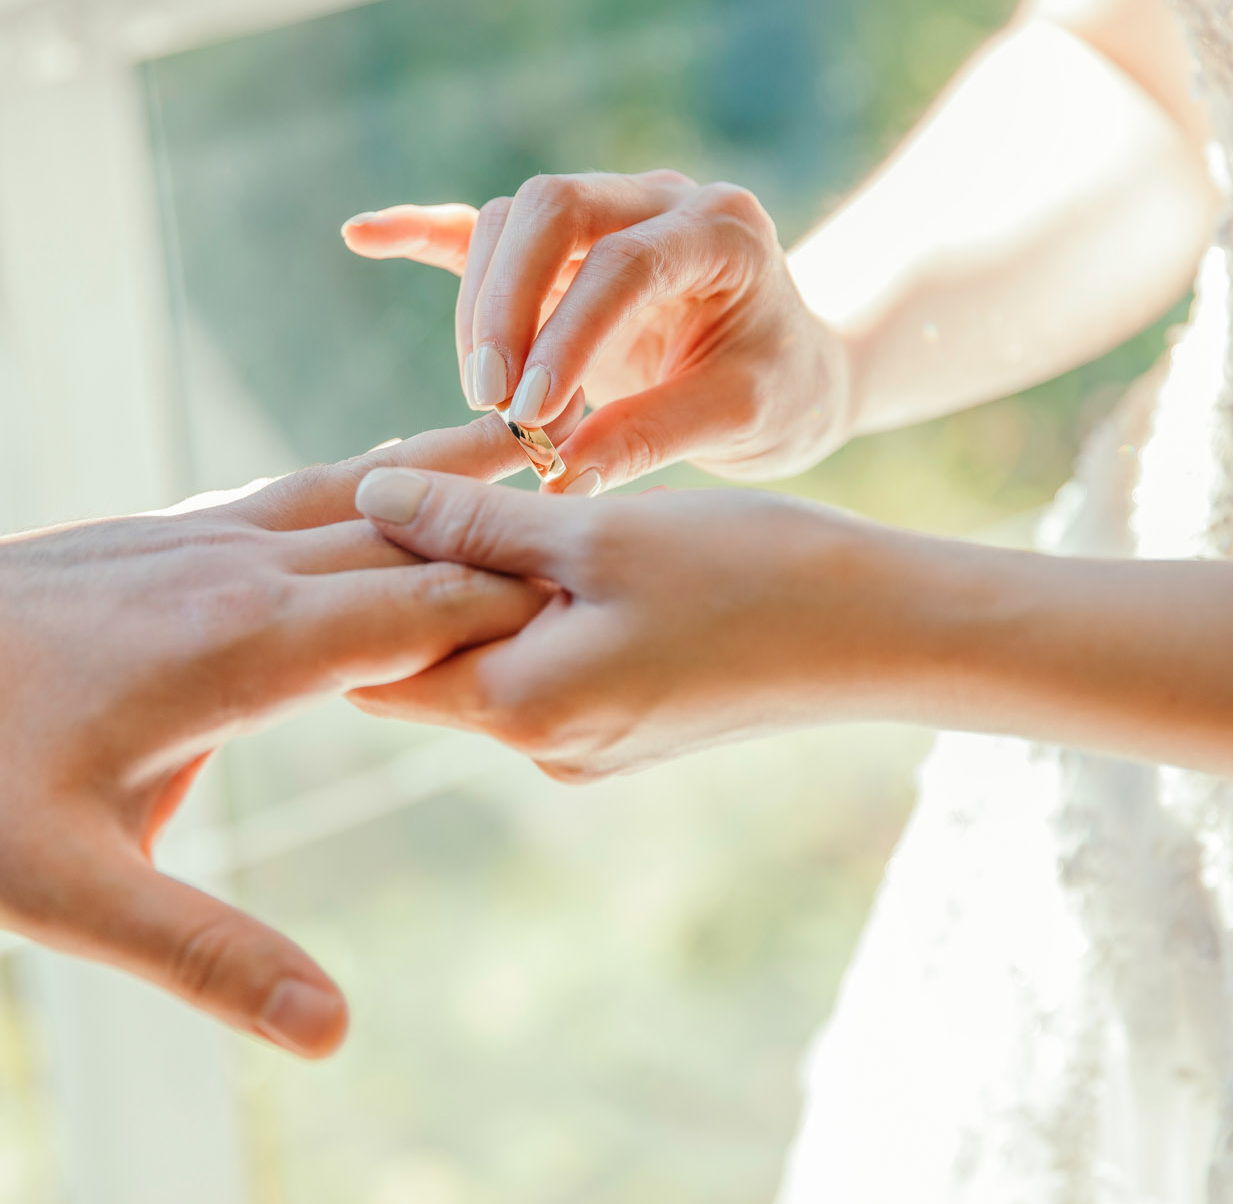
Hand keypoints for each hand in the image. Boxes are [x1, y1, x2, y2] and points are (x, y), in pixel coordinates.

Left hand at [0, 418, 550, 1058]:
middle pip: (406, 544)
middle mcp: (237, 571)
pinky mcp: (168, 530)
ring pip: (354, 493)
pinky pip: (297, 491)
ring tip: (526, 448)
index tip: (605, 612)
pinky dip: (367, 480)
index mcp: (242, 648)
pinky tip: (382, 477)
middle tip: (611, 530)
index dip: (515, 613)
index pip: (420, 615)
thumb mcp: (74, 892)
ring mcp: (201, 537)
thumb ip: (207, 953)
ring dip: (441, 479)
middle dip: (504, 545)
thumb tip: (330, 1029)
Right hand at [342, 171, 850, 493]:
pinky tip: (363, 236)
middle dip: (508, 307)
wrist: (795, 372)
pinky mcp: (561, 252)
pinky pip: (481, 229)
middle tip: (492, 403)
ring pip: (509, 225)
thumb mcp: (742, 420)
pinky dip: (423, 233)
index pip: (624, 262)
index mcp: (719, 231)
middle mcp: (657, 201)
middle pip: (550, 208)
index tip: (531, 417)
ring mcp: (603, 214)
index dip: (568, 336)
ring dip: (484, 312)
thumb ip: (652, 437)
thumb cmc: (780, 392)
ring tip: (494, 406)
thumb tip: (557, 479)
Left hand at [345, 468, 941, 779]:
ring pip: (488, 659)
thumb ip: (472, 525)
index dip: (352, 585)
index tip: (352, 505)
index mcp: (521, 709)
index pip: (375, 662)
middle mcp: (542, 748)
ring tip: (488, 501)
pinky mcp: (625, 727)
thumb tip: (368, 500)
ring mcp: (586, 745)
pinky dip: (534, 608)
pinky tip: (558, 547)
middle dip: (412, 582)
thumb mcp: (596, 533)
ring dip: (478, 588)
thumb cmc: (747, 574)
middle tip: (419, 484)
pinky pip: (545, 666)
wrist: (880, 632)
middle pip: (426, 663)